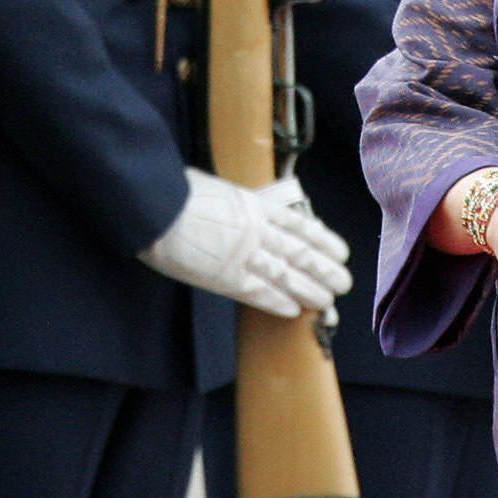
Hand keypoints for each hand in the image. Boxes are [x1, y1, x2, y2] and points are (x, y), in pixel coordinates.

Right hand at [138, 169, 352, 317]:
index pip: (299, 225)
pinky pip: (258, 293)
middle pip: (300, 252)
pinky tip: (293, 310)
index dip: (323, 240)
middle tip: (344, 281)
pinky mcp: (224, 277)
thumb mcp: (216, 187)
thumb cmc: (176, 192)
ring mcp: (242, 255)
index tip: (340, 251)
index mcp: (253, 205)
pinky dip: (277, 302)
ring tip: (328, 300)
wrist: (154, 206)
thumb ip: (235, 201)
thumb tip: (241, 204)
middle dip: (324, 269)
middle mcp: (255, 230)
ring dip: (310, 290)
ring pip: (286, 275)